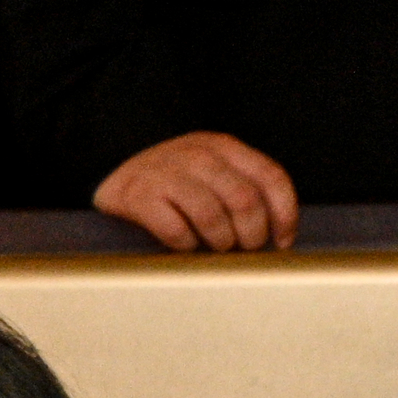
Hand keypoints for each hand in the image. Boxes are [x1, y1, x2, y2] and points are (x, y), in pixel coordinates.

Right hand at [93, 131, 297, 252]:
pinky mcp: (140, 195)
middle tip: (243, 249)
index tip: (282, 241)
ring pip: (212, 215)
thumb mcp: (210, 174)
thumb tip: (278, 233)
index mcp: (222, 147)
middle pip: (244, 200)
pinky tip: (185, 246)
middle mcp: (197, 154)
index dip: (284, 214)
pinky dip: (185, 246)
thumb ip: (240, 189)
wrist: (114, 180)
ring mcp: (167, 172)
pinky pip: (176, 230)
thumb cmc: (172, 187)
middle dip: (250, 234)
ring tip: (215, 249)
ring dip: (219, 242)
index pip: (270, 177)